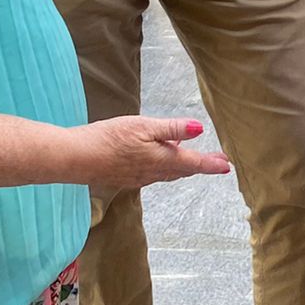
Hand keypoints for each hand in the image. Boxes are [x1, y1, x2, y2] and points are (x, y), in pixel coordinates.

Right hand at [79, 116, 230, 189]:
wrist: (76, 158)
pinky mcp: (125, 178)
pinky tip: (159, 161)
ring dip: (183, 167)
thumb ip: (172, 129)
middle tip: (217, 162)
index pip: (194, 163)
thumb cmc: (108, 138)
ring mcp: (138, 178)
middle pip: (183, 170)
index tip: (227, 165)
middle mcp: (153, 173)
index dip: (212, 163)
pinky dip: (163, 168)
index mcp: (161, 160)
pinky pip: (152, 175)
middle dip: (201, 165)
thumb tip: (199, 130)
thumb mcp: (144, 126)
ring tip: (193, 160)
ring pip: (168, 173)